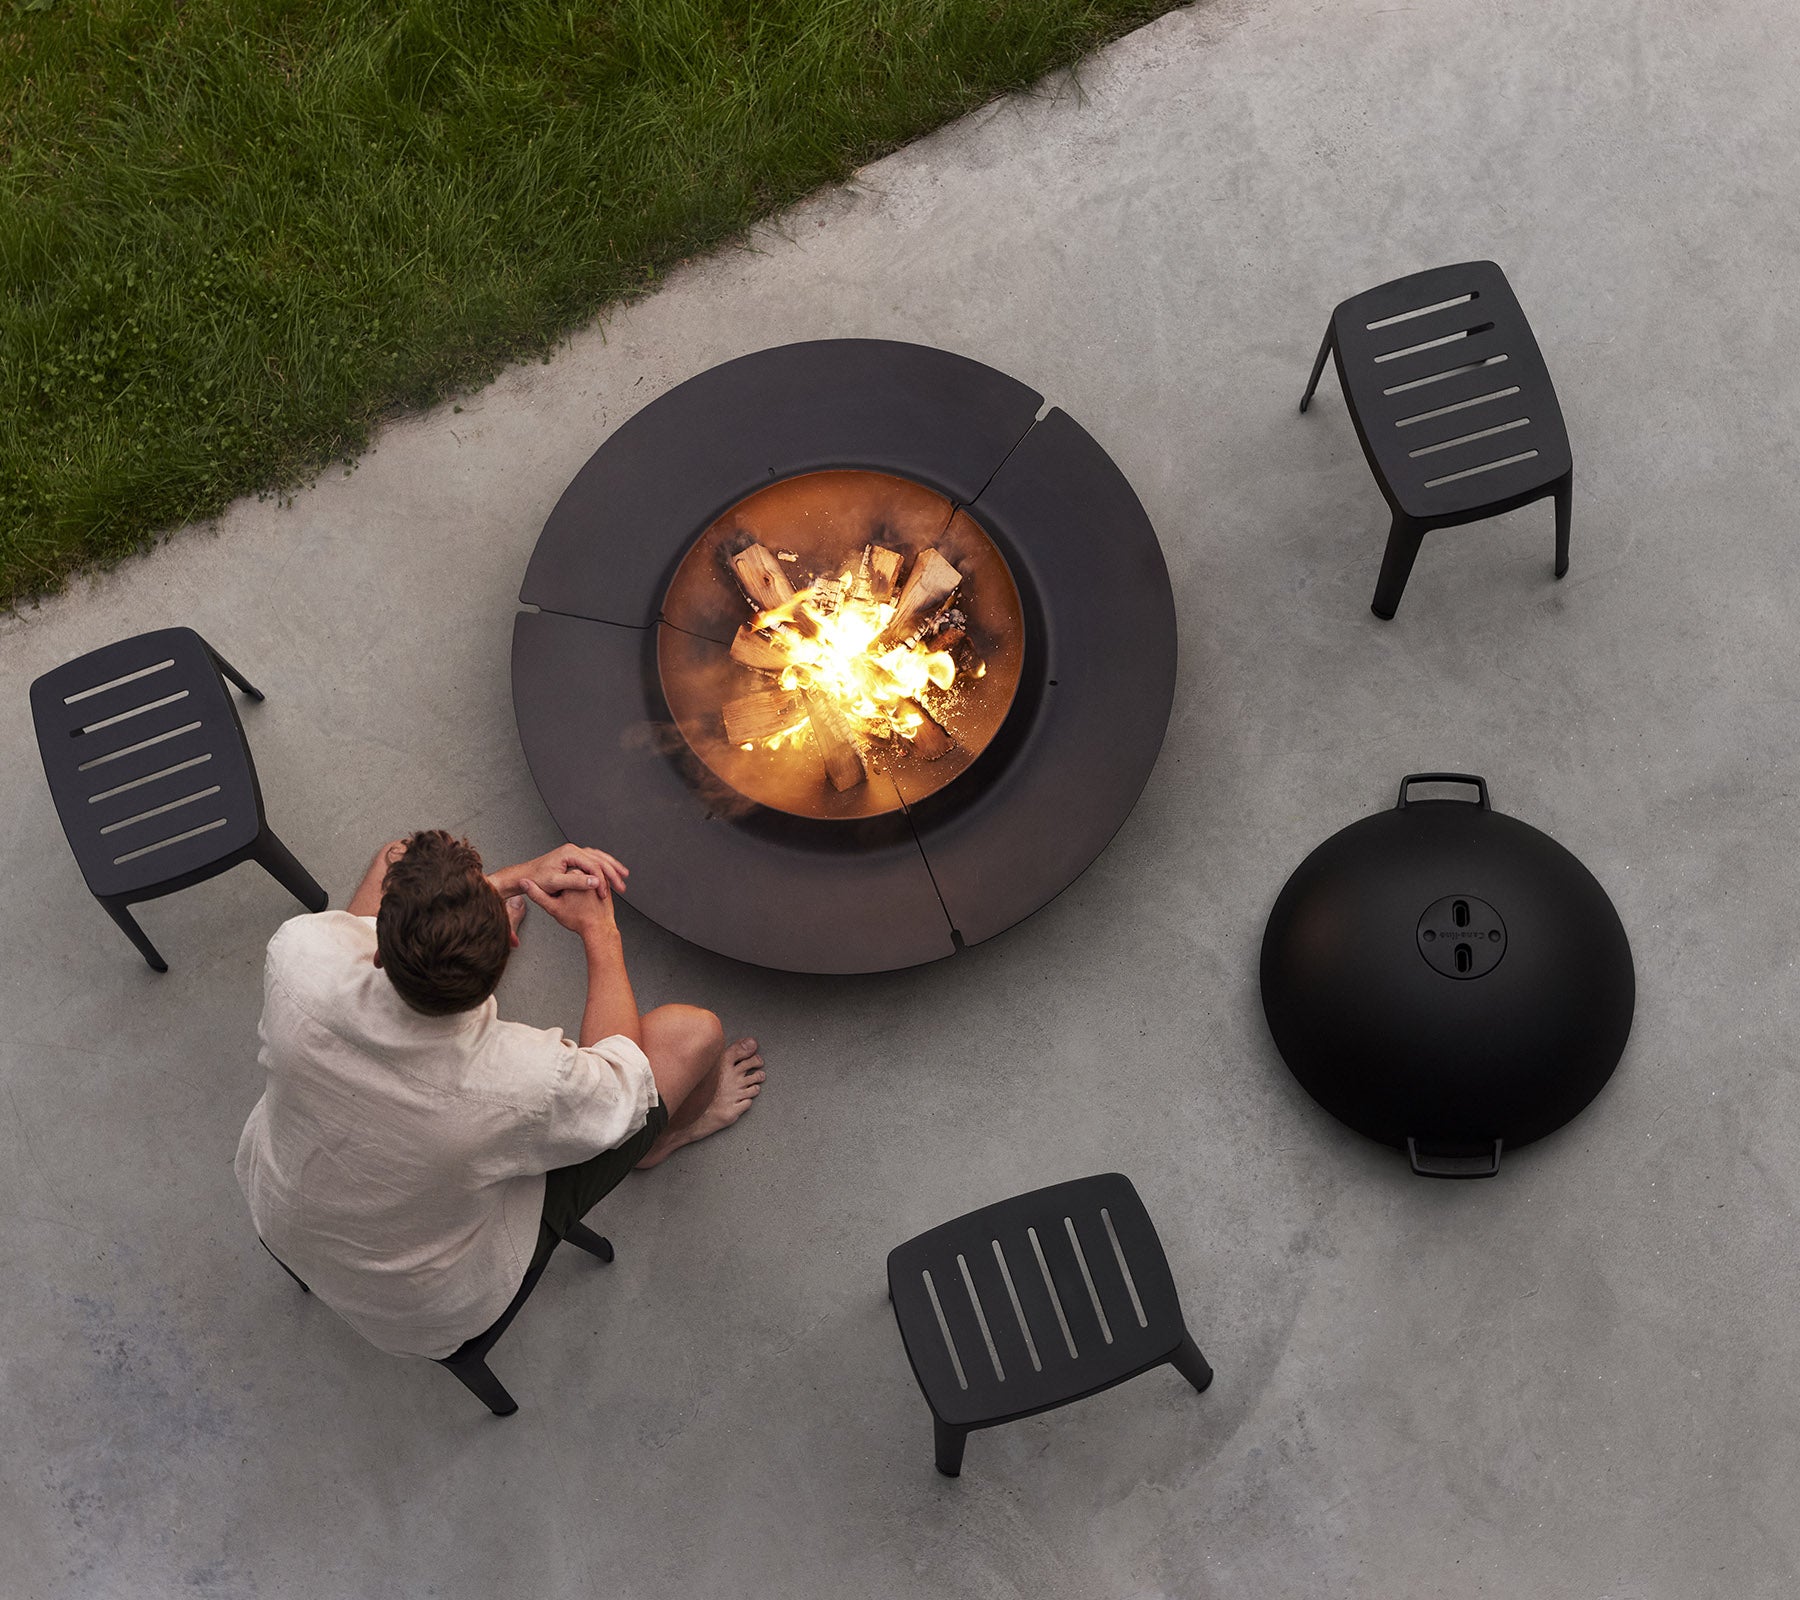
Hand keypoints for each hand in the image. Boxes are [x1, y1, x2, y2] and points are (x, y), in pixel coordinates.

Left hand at [491, 843, 627, 898]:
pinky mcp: (575, 858)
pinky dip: (605, 866)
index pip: (593, 864)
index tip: (605, 893)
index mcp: (569, 853)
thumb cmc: (537, 879)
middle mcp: (573, 850)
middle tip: (622, 885)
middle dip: (613, 872)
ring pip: (600, 858)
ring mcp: (575, 853)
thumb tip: (594, 882)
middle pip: (600, 859)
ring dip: (612, 868)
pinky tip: (611, 874)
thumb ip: (575, 882)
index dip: (602, 880)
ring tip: (623, 878)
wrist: (526, 876)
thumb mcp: (555, 883)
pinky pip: (595, 860)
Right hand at [520, 878, 616, 940]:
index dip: (558, 885)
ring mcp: (599, 878)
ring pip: (584, 878)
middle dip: (569, 886)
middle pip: (574, 874)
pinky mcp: (606, 884)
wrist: (599, 929)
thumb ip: (536, 894)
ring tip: (579, 904)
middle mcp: (588, 873)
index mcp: (574, 874)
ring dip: (580, 888)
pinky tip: (587, 901)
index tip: (560, 896)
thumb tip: (524, 882)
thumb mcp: (552, 907)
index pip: (561, 871)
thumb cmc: (579, 920)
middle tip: (570, 902)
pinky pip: (594, 882)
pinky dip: (589, 890)